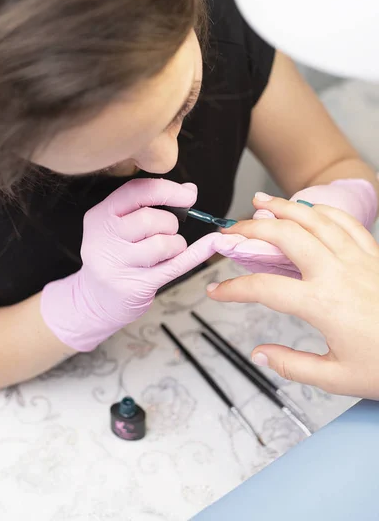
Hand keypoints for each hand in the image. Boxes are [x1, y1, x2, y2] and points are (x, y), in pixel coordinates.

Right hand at [41, 178, 222, 351]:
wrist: (95, 300)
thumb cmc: (115, 257)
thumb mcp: (119, 226)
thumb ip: (149, 205)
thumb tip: (188, 189)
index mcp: (100, 216)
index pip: (136, 191)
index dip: (167, 190)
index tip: (188, 195)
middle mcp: (104, 238)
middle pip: (151, 218)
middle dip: (170, 224)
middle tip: (167, 234)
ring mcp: (117, 264)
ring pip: (163, 243)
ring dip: (176, 245)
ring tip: (167, 252)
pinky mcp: (135, 286)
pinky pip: (175, 266)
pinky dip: (197, 253)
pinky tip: (210, 245)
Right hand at [208, 196, 378, 398]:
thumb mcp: (337, 378)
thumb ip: (293, 365)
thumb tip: (260, 354)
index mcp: (323, 304)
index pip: (263, 289)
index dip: (233, 289)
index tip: (216, 291)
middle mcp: (337, 273)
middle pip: (285, 236)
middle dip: (251, 229)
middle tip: (231, 232)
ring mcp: (357, 259)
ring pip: (314, 219)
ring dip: (283, 207)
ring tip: (260, 201)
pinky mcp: (373, 255)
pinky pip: (344, 222)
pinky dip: (321, 210)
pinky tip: (308, 208)